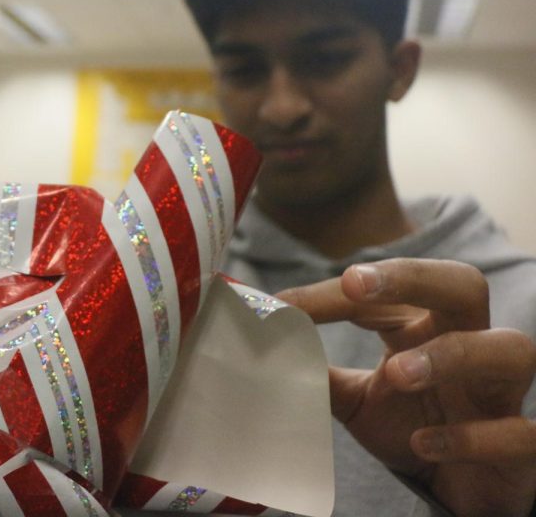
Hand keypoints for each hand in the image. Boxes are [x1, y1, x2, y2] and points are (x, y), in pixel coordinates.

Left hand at [278, 258, 535, 516]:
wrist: (459, 490)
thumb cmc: (413, 428)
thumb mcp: (354, 400)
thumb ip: (316, 374)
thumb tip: (257, 350)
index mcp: (425, 328)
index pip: (387, 292)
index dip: (336, 292)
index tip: (284, 302)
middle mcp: (469, 346)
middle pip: (463, 285)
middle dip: (412, 276)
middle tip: (356, 283)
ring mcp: (501, 394)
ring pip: (510, 349)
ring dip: (453, 354)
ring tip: (398, 371)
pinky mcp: (524, 444)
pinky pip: (521, 431)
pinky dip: (474, 436)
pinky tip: (425, 442)